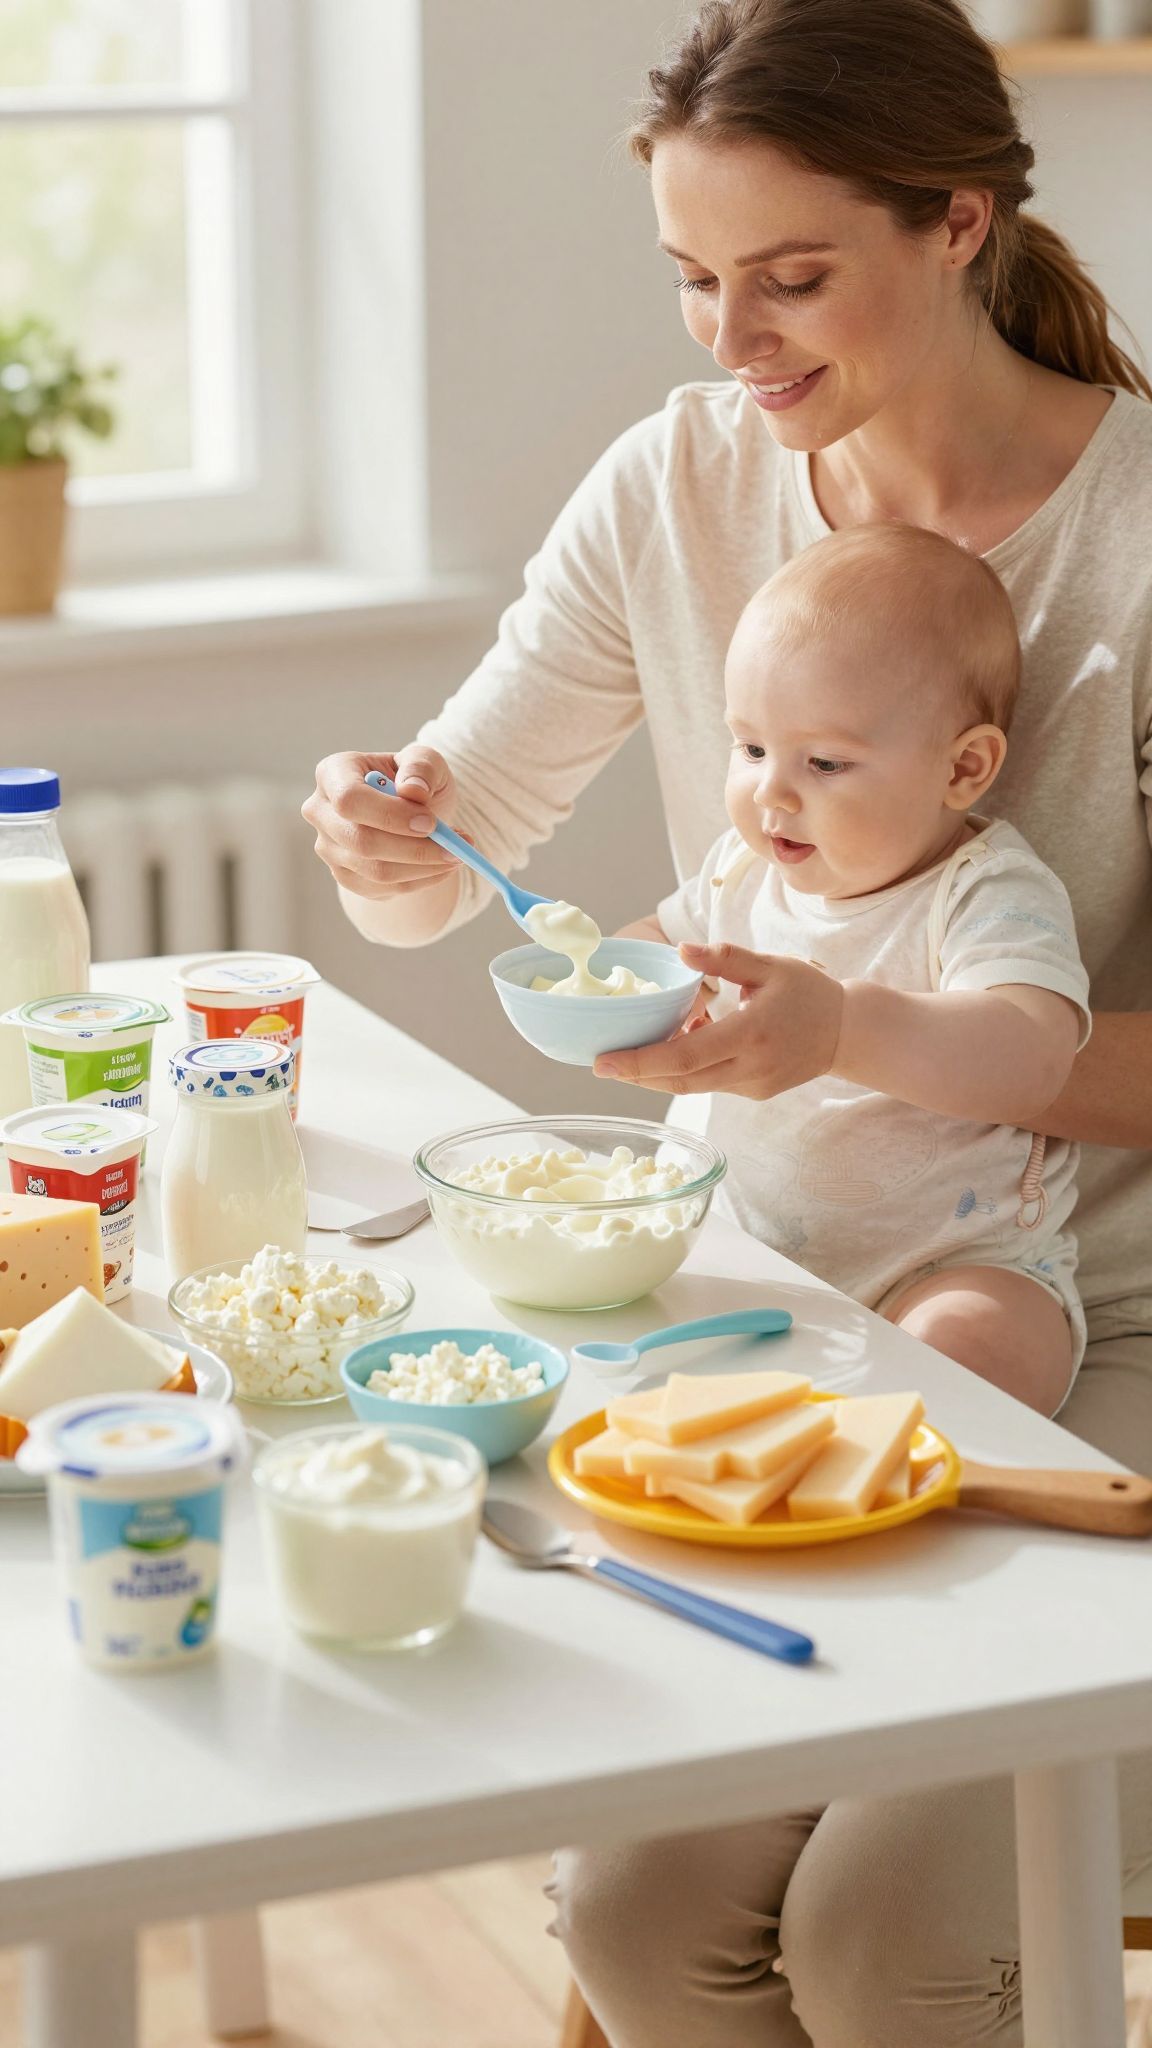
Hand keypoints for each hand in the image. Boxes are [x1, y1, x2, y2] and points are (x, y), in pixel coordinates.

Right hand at [302, 747, 460, 900]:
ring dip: (424, 867)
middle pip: (360, 841)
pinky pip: (383, 889)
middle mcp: (321, 812)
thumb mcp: (426, 761)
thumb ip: (422, 766)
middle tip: (455, 848)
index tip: (430, 823)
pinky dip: (420, 881)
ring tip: (457, 854)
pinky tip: (442, 866)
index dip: (389, 815)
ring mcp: (329, 848)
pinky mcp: (344, 876)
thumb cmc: (415, 780)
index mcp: (333, 774)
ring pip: (375, 871)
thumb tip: (413, 791)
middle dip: (414, 849)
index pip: (349, 799)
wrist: (413, 814)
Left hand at [594, 943, 844, 1097]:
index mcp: (751, 1033)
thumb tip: (681, 951)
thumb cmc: (809, 992)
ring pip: (693, 1087)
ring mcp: (753, 1085)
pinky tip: (676, 1047)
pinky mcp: (755, 1093)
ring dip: (658, 1072)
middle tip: (600, 1062)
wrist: (848, 1031)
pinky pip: (711, 1084)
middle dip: (636, 1074)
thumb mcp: (769, 965)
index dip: (640, 1062)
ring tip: (631, 1052)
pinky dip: (687, 1070)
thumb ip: (724, 958)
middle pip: (680, 1081)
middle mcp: (750, 1067)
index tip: (603, 1061)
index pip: (685, 1056)